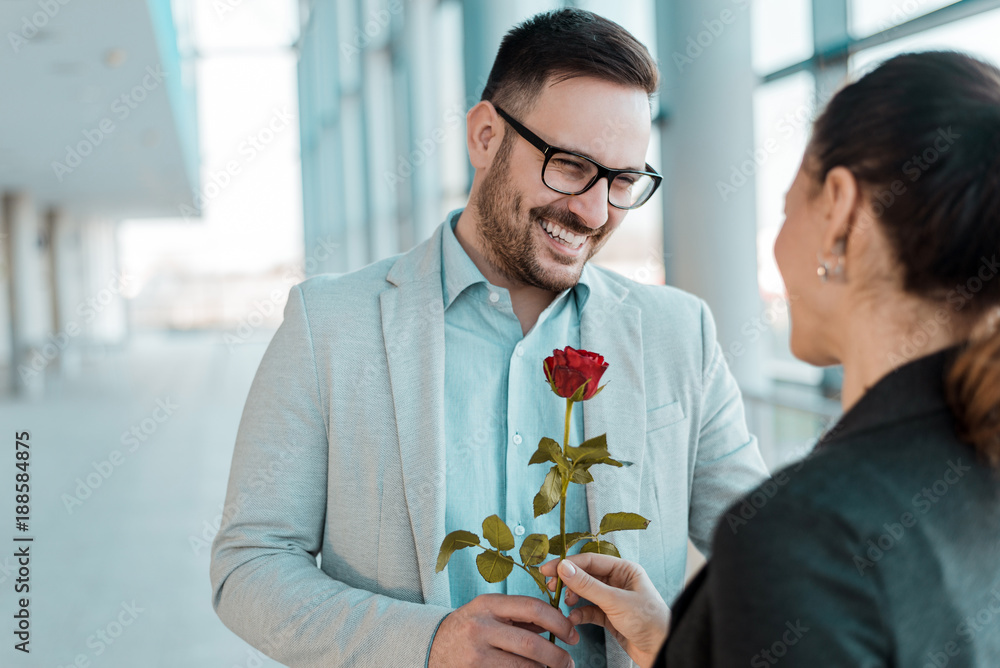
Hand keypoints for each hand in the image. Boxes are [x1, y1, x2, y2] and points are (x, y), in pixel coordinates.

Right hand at [428, 593, 578, 666]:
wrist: (431, 647)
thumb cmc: (469, 628)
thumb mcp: (489, 612)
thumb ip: (519, 616)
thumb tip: (558, 623)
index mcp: (489, 604)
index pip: (532, 607)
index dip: (558, 621)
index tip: (572, 633)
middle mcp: (481, 626)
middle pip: (531, 644)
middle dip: (557, 656)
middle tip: (568, 662)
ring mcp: (477, 652)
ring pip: (524, 666)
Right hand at [540, 554, 669, 667]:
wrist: (662, 651)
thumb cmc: (648, 621)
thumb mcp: (615, 601)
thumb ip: (588, 585)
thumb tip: (563, 568)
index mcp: (625, 569)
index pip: (591, 560)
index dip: (568, 564)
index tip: (548, 569)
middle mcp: (618, 581)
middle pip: (586, 575)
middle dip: (569, 581)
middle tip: (551, 587)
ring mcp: (613, 599)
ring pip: (586, 593)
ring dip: (573, 597)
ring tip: (564, 603)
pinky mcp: (610, 617)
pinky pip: (589, 610)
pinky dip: (579, 614)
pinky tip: (573, 619)